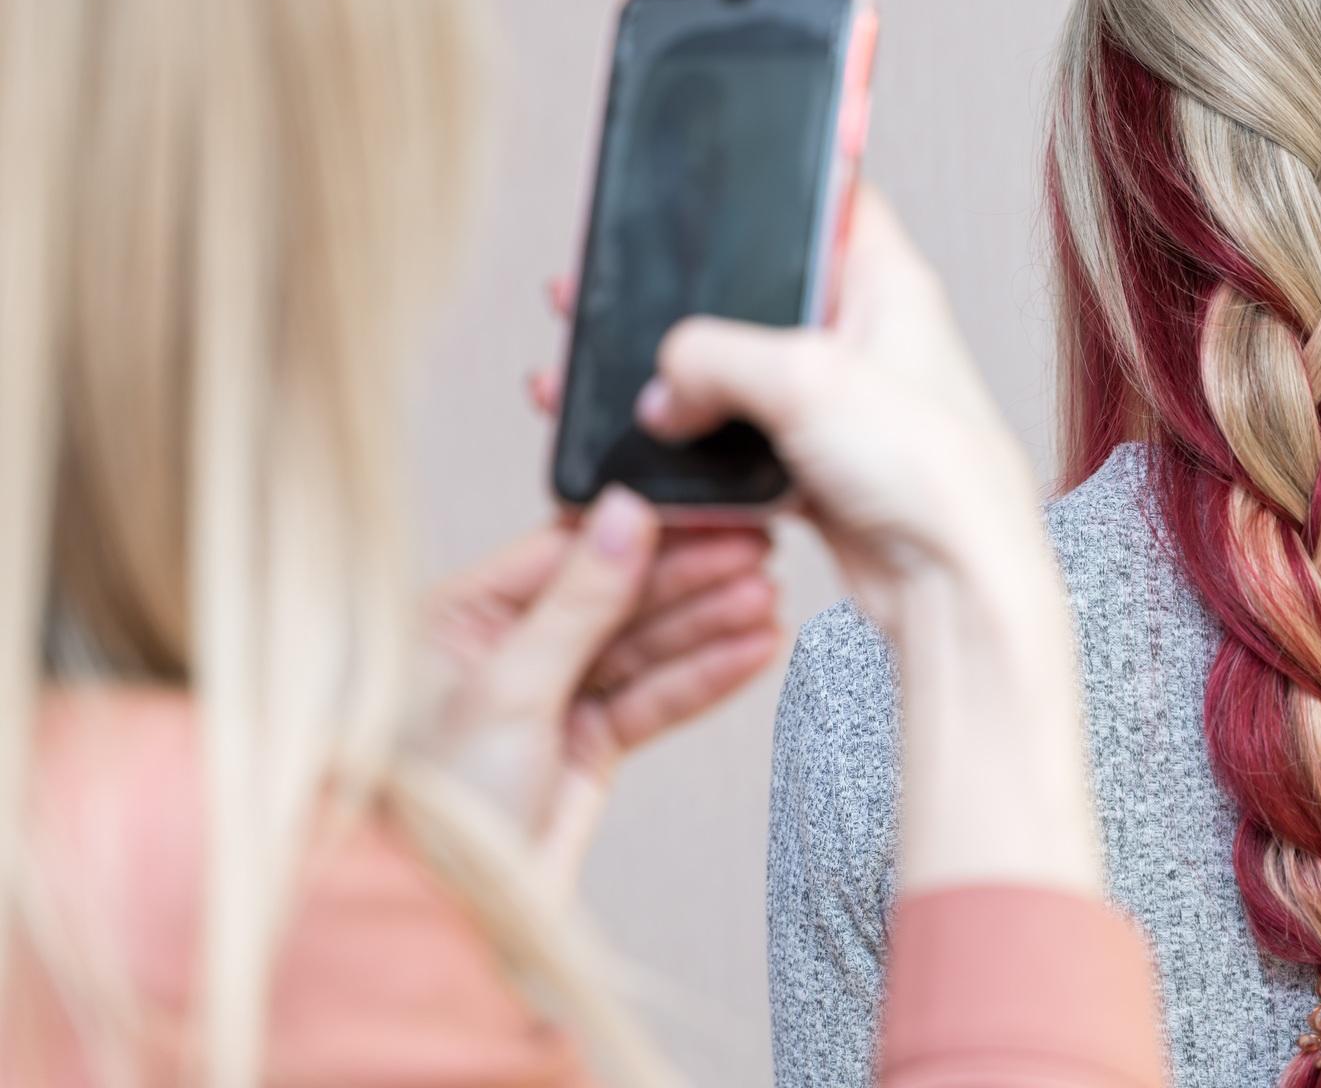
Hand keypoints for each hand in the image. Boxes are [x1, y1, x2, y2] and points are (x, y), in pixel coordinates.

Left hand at [418, 496, 779, 882]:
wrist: (456, 922)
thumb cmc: (440, 808)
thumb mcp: (508, 687)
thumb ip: (578, 598)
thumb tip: (624, 511)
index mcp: (459, 616)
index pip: (564, 552)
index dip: (641, 532)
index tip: (704, 514)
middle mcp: (506, 649)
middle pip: (615, 596)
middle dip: (688, 579)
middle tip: (754, 554)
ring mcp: (553, 698)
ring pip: (644, 647)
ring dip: (709, 624)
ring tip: (767, 601)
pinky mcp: (590, 745)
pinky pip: (655, 699)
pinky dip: (705, 677)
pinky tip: (752, 651)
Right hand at [639, 184, 1102, 895]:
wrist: (955, 585)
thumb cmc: (929, 471)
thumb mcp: (806, 379)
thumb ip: (714, 360)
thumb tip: (662, 385)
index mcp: (886, 283)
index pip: (832, 199)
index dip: (774, 184)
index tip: (708, 178)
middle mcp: (865, 338)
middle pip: (759, 296)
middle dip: (685, 301)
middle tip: (607, 288)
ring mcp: (841, 406)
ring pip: (740, 378)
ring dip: (678, 383)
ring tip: (597, 371)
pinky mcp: (819, 469)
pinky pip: (740, 447)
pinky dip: (697, 450)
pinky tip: (645, 447)